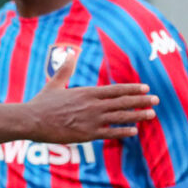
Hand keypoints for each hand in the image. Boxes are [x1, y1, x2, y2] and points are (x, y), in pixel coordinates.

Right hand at [26, 54, 156, 142]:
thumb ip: (65, 69)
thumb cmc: (42, 102)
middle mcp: (91, 105)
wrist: (31, 120)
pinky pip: (110, 133)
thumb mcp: (54, 84)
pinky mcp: (87, 134)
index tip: (145, 88)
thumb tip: (69, 53)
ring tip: (151, 114)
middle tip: (156, 100)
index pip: (114, 90)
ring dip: (138, 115)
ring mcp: (91, 120)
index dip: (131, 89)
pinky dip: (124, 131)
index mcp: (85, 92)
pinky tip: (134, 131)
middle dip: (141, 101)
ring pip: (120, 117)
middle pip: (122, 102)